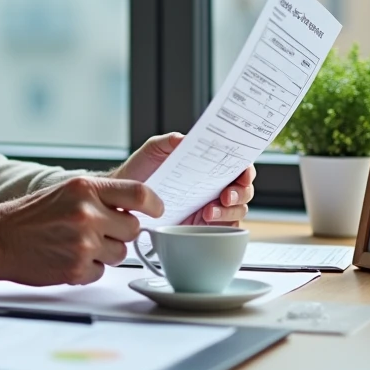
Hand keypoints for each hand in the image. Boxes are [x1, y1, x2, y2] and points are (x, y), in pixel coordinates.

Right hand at [0, 176, 163, 285]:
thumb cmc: (31, 215)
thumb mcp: (66, 191)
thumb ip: (100, 195)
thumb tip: (136, 206)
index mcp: (84, 188)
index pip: (138, 192)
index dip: (153, 204)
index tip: (155, 210)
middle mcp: (86, 213)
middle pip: (132, 227)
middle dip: (120, 232)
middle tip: (99, 231)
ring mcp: (82, 242)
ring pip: (120, 252)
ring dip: (104, 252)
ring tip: (77, 244)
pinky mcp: (77, 267)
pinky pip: (101, 271)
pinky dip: (89, 268)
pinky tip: (68, 257)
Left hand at [111, 132, 255, 225]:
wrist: (123, 196)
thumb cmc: (141, 171)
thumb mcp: (154, 150)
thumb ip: (170, 141)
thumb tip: (185, 138)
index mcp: (209, 166)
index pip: (238, 166)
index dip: (246, 170)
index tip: (243, 173)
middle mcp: (214, 187)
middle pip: (244, 190)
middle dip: (241, 193)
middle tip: (226, 196)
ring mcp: (211, 208)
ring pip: (238, 211)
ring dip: (229, 211)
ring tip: (208, 211)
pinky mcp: (203, 228)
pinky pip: (225, 230)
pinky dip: (222, 227)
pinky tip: (206, 222)